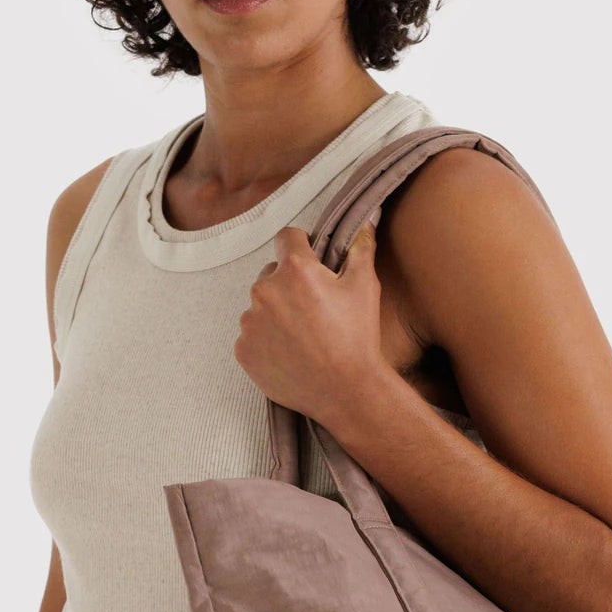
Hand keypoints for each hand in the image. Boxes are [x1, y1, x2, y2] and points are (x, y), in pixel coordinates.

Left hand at [234, 219, 387, 434]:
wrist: (345, 392)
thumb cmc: (357, 339)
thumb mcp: (365, 287)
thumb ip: (361, 247)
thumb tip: (367, 219)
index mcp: (295, 270)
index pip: (287, 237)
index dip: (301, 247)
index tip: (311, 263)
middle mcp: (265, 291)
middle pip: (271, 274)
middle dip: (288, 285)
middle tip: (313, 311)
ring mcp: (250, 323)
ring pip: (260, 307)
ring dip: (275, 314)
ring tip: (303, 337)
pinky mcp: (243, 350)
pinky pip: (251, 336)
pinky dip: (266, 341)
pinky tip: (290, 353)